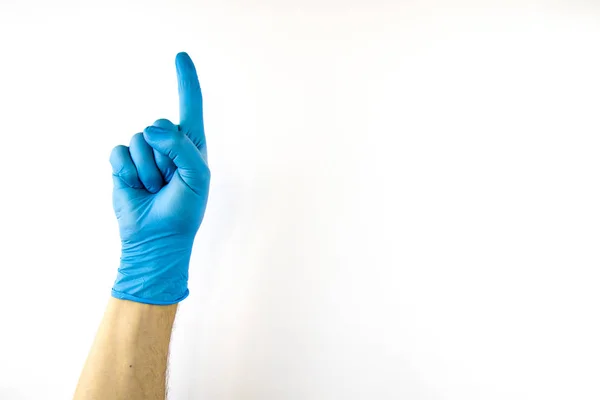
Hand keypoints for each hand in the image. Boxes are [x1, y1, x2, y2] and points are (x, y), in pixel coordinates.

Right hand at [108, 52, 209, 304]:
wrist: (157, 239)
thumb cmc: (184, 210)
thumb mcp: (196, 177)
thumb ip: (181, 147)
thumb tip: (151, 128)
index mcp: (192, 144)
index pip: (190, 105)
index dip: (186, 80)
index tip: (181, 55)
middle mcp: (168, 144)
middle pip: (161, 124)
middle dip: (166, 156)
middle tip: (170, 182)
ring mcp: (144, 152)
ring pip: (140, 141)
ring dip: (148, 170)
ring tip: (155, 189)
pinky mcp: (122, 163)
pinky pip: (119, 151)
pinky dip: (128, 172)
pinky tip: (137, 188)